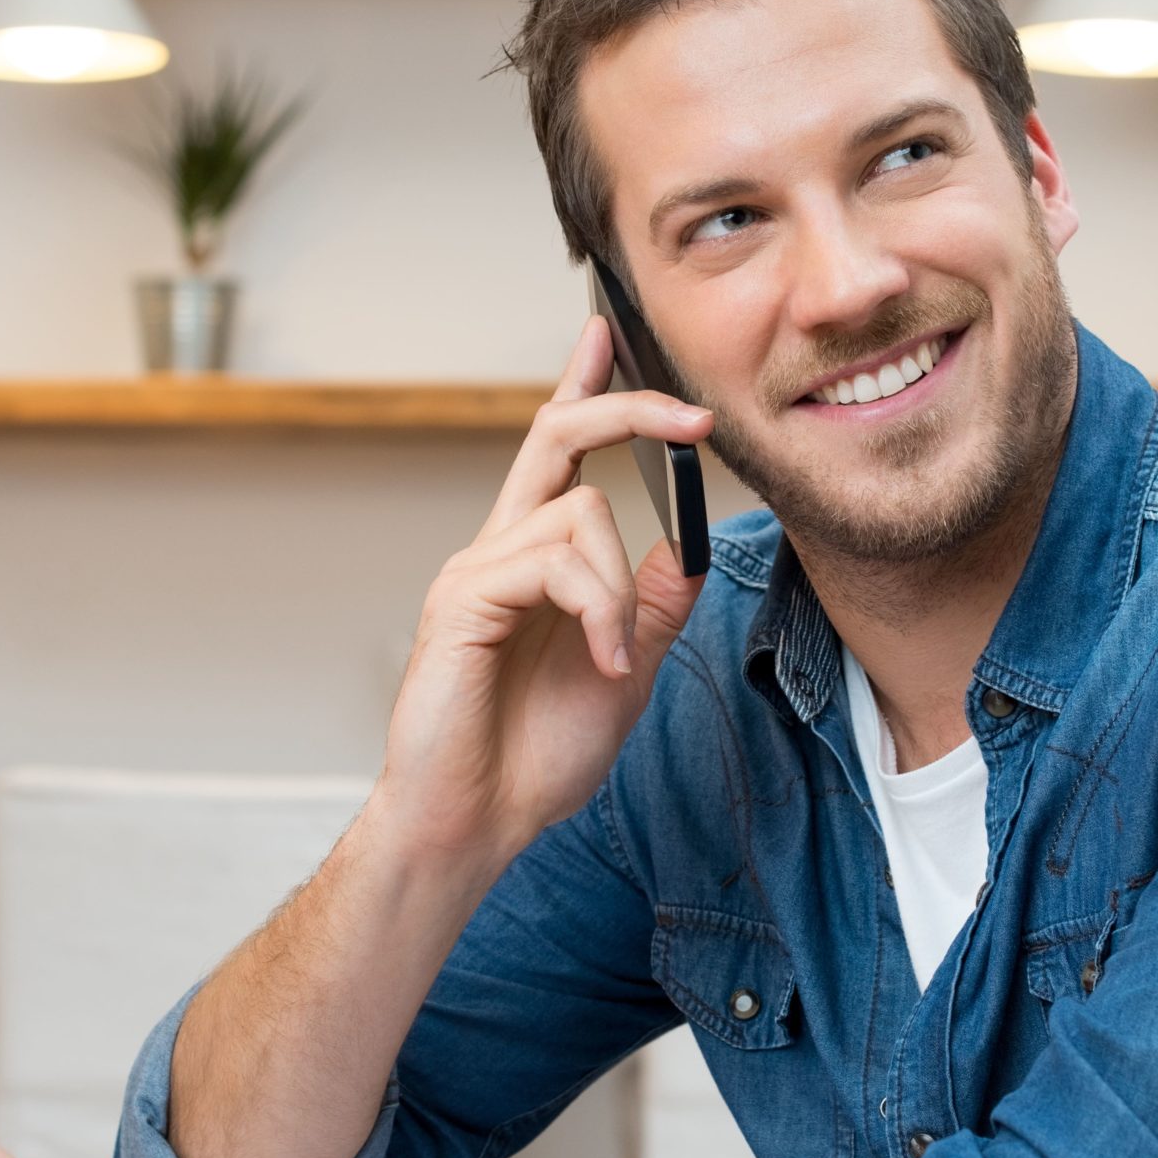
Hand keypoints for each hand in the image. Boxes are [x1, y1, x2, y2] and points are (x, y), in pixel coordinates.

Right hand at [375, 314, 712, 861]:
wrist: (477, 822)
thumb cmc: (535, 756)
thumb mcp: (628, 671)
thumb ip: (654, 606)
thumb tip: (690, 547)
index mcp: (532, 561)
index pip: (557, 452)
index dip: (581, 389)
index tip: (604, 335)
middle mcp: (497, 550)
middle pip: (557, 436)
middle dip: (627, 408)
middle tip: (697, 420)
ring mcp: (475, 569)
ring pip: (579, 514)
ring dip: (620, 590)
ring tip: (614, 660)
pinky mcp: (461, 598)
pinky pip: (552, 561)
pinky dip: (596, 609)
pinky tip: (600, 662)